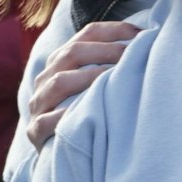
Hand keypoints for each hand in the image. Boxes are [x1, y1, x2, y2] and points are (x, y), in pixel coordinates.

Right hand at [25, 21, 138, 147]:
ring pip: (60, 82)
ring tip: (116, 82)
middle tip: (133, 57)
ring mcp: (38, 103)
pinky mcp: (34, 131)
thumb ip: (110, 64)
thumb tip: (147, 43)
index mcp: (61, 60)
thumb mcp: (95, 84)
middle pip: (72, 53)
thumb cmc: (87, 112)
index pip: (87, 34)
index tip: (141, 35)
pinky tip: (88, 114)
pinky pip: (47, 121)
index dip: (114, 30)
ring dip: (90, 79)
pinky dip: (66, 116)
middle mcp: (46, 77)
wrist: (63, 151)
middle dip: (106, 51)